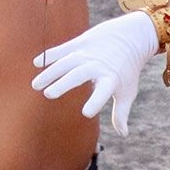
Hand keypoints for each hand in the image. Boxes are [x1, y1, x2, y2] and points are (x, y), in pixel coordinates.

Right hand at [31, 13, 158, 129]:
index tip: (86, 113)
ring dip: (50, 73)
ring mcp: (88, 52)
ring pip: (66, 62)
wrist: (133, 35)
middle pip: (78, 74)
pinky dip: (50, 55)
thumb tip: (123, 134)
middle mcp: (98, 65)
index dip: (95, 102)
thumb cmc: (128, 70)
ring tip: (36, 86)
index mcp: (111, 79)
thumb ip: (121, 113)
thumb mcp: (127, 91)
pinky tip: (36, 63)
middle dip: (64, 84)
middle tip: (48, 95)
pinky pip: (63, 49)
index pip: (103, 92)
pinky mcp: (81, 42)